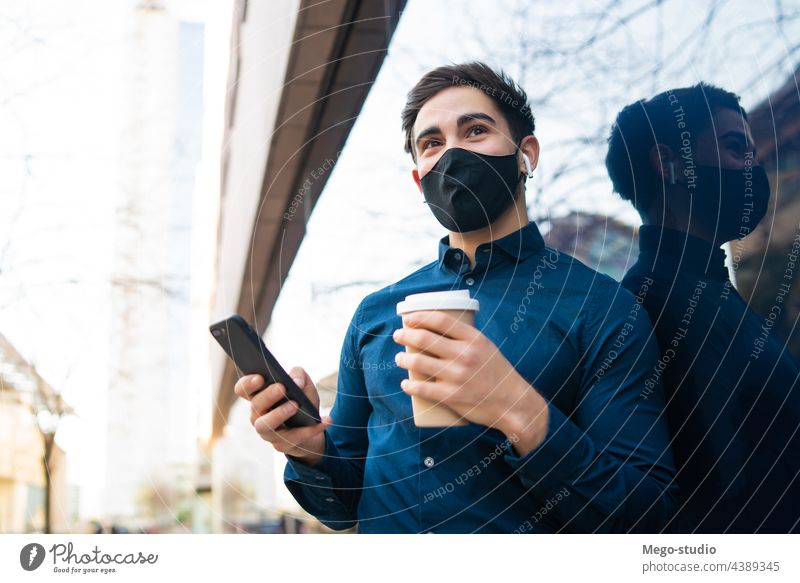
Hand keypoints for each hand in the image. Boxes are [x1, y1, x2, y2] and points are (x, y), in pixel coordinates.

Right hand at [233, 366, 331, 465]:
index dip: (248, 383)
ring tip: (296, 405)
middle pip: (255, 405)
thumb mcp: (303, 384)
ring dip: (279, 414)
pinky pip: (295, 437)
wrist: (311, 426)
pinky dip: (311, 429)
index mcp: (259, 396)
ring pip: (265, 426)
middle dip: (268, 396)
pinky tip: (326, 420)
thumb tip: (296, 382)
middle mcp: (258, 415)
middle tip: (282, 387)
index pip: (242, 389)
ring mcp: (268, 432)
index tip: (260, 377)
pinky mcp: (282, 445)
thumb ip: (299, 375)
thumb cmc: (302, 401)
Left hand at [392, 310, 548, 455]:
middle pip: (424, 339)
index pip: (440, 320)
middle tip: (398, 336)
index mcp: (473, 339)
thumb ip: (465, 338)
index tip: (408, 319)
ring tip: (399, 359)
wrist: (512, 402)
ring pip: (418, 363)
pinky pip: (422, 388)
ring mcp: (456, 376)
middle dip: (405, 335)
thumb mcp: (486, 347)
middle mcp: (464, 355)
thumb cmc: (497, 373)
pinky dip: (409, 385)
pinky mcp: (451, 396)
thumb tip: (438, 329)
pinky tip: (405, 383)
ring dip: (402, 359)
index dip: (419, 317)